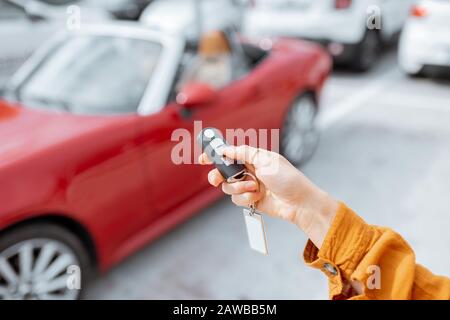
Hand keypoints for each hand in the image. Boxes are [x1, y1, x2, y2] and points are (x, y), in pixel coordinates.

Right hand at [199, 145, 338, 247]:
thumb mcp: (266, 160)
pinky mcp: (250, 199)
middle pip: (224, 172)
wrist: (299, 203)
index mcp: (253, 157)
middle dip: (219, 176)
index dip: (215, 155)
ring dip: (239, 188)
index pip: (230, 153)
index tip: (203, 158)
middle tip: (217, 180)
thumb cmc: (287, 179)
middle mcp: (249, 170)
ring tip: (254, 188)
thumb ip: (244, 153)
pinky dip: (245, 198)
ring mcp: (249, 185)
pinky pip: (237, 199)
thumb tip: (226, 149)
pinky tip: (257, 197)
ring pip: (229, 187)